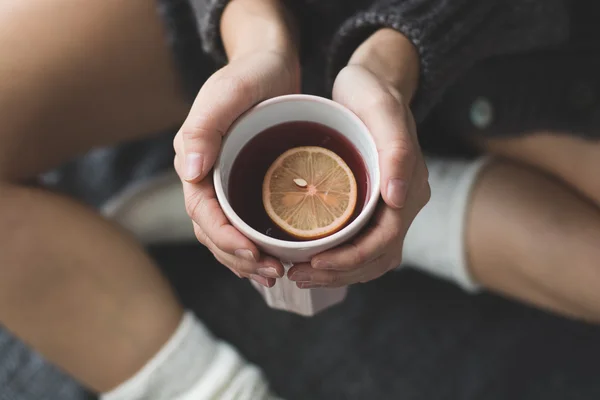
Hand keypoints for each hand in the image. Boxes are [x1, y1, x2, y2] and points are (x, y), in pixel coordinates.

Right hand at [173, 0, 299, 286]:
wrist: (268, 64)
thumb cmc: (249, 75)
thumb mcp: (227, 93)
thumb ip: (203, 129)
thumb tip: (189, 172)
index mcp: (195, 159)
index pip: (202, 211)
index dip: (224, 238)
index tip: (252, 254)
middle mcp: (206, 176)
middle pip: (213, 230)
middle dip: (239, 257)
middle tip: (273, 273)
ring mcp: (226, 182)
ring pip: (228, 232)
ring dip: (247, 259)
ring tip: (276, 274)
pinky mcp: (246, 183)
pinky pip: (245, 222)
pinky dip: (256, 244)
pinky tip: (274, 258)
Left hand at [288, 30, 429, 287]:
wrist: (372, 83)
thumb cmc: (374, 93)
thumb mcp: (383, 110)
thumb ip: (397, 150)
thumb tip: (396, 198)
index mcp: (409, 189)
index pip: (384, 243)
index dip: (351, 260)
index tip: (314, 263)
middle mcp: (401, 204)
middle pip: (375, 257)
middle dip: (338, 274)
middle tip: (296, 276)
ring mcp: (386, 206)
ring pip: (366, 256)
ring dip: (335, 272)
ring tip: (297, 274)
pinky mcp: (369, 203)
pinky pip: (356, 241)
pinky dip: (335, 256)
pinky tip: (307, 256)